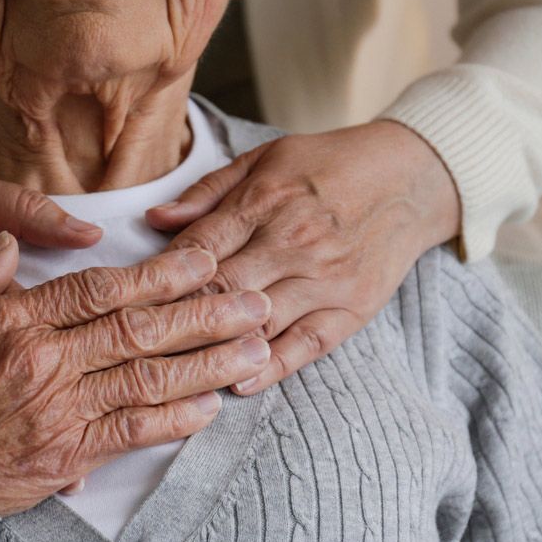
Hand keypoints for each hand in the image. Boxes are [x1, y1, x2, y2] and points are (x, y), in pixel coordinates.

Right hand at [0, 233, 271, 515]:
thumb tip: (14, 247)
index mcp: (12, 319)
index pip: (102, 288)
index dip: (160, 274)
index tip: (202, 261)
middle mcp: (43, 363)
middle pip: (140, 330)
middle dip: (206, 313)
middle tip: (254, 300)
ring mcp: (55, 414)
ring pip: (147, 381)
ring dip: (207, 364)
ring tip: (254, 348)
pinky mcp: (59, 459)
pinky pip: (128, 436)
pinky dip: (173, 421)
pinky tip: (210, 407)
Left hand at [146, 120, 460, 393]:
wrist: (412, 177)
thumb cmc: (327, 165)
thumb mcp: (265, 159)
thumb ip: (207, 191)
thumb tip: (155, 219)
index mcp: (265, 200)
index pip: (199, 247)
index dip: (159, 276)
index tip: (130, 299)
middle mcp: (294, 240)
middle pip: (221, 288)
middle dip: (176, 317)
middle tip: (137, 343)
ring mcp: (325, 277)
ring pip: (259, 321)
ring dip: (215, 347)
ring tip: (174, 371)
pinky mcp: (352, 307)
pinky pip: (306, 345)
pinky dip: (270, 367)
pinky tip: (237, 383)